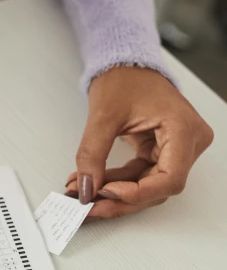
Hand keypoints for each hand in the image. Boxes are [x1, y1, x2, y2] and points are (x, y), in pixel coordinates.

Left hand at [65, 67, 212, 219]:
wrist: (125, 64)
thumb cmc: (125, 79)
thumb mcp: (103, 116)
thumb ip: (92, 155)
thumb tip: (86, 188)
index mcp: (184, 129)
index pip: (170, 178)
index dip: (137, 193)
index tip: (105, 193)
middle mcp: (188, 142)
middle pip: (158, 188)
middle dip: (119, 199)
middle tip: (87, 205)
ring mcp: (176, 148)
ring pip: (147, 186)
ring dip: (113, 193)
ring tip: (82, 193)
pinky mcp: (161, 151)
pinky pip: (139, 176)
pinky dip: (115, 182)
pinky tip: (90, 183)